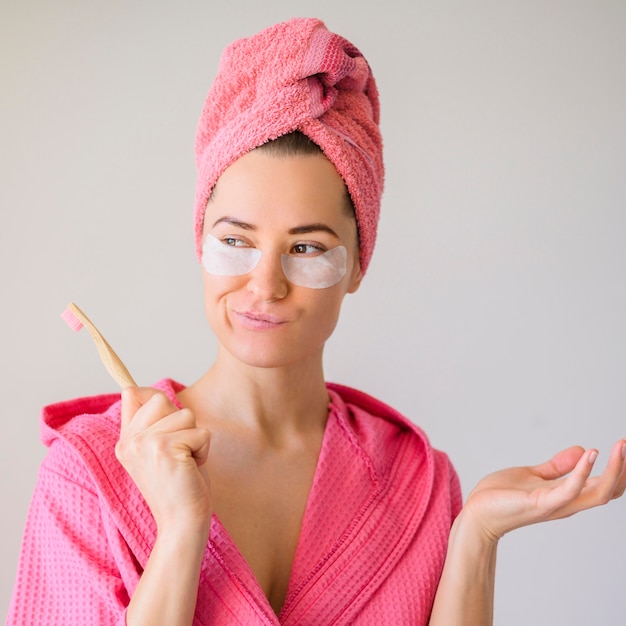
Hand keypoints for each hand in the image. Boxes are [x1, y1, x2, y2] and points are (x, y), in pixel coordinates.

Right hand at [115, 387, 211, 532]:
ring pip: (186, 414)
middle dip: (181, 422)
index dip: (154, 399)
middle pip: (162, 399)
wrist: (181, 523)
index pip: (133, 394)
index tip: (164, 418)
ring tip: (185, 463)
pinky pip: (201, 433)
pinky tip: (191, 469)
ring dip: (194, 438)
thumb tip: (150, 392)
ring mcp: (145, 444)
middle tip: (178, 452)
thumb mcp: (159, 451)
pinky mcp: (166, 449)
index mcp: (125, 441)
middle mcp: (130, 441)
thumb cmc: (178, 486)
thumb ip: (154, 423)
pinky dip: (204, 450)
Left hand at [463, 438, 625, 542]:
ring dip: (613, 470)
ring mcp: (556, 504)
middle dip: (622, 469)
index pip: (604, 486)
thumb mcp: (534, 476)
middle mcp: (567, 503)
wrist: (477, 512)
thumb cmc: (502, 496)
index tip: (624, 447)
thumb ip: (557, 466)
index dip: (618, 469)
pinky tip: (590, 454)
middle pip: (609, 491)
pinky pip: (569, 490)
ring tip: (620, 447)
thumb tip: (583, 450)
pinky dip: (582, 472)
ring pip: (597, 493)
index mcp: (567, 495)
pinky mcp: (541, 503)